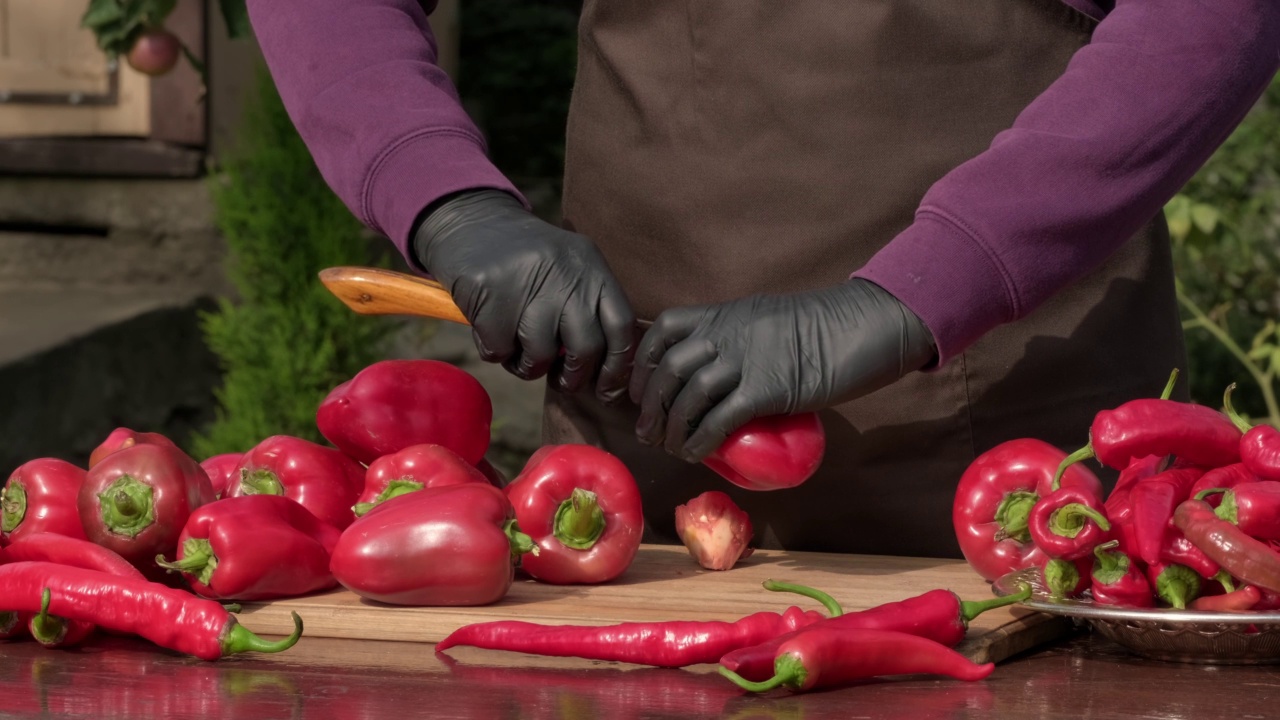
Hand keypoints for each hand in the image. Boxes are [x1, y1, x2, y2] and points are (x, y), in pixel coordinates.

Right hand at [413, 189, 635, 401]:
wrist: (471, 221)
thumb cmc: (525, 261)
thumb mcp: (568, 269)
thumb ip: (588, 310)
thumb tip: (605, 373)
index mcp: (591, 267)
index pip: (620, 326)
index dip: (617, 368)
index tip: (605, 391)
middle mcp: (565, 272)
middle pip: (585, 347)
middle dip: (572, 377)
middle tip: (559, 379)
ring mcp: (527, 280)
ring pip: (540, 355)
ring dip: (526, 365)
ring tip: (517, 347)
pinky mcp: (488, 290)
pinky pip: (498, 349)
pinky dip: (493, 350)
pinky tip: (489, 328)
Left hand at [628, 279, 936, 460]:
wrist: (861, 325)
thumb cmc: (820, 324)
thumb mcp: (763, 316)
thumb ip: (737, 333)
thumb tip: (719, 364)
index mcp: (722, 314)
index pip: (664, 330)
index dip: (645, 363)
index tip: (641, 390)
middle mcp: (725, 334)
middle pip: (670, 369)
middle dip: (651, 405)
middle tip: (649, 431)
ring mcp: (744, 361)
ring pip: (689, 396)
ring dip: (673, 428)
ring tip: (671, 447)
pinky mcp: (766, 389)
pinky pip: (720, 419)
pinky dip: (700, 440)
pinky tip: (695, 454)